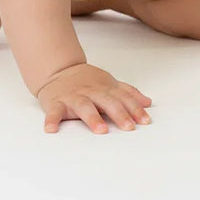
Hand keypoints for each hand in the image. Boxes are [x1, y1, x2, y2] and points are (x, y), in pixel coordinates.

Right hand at [36, 62, 152, 133]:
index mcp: (105, 88)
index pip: (123, 98)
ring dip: (92, 118)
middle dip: (119, 114)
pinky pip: (54, 112)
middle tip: (129, 127)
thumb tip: (148, 102)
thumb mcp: (109, 83)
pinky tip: (51, 129)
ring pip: (84, 106)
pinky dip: (52, 120)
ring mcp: (73, 97)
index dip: (134, 109)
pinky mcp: (56, 103)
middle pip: (107, 102)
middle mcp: (91, 92)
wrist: (59, 70)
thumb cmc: (87, 81)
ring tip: (101, 130)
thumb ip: (128, 93)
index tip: (145, 121)